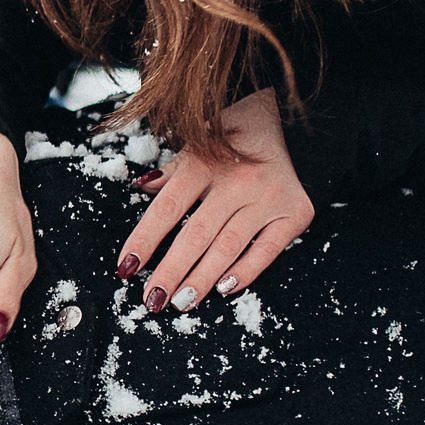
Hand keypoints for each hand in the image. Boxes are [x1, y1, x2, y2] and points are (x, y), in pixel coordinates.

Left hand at [116, 88, 313, 311]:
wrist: (297, 123)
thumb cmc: (238, 135)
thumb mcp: (200, 143)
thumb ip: (172, 172)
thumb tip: (141, 187)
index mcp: (205, 162)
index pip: (167, 208)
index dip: (144, 239)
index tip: (126, 267)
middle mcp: (236, 181)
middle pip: (196, 234)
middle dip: (171, 271)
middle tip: (152, 299)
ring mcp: (267, 197)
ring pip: (228, 247)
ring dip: (201, 278)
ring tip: (181, 302)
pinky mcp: (294, 212)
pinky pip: (267, 249)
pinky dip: (246, 271)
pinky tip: (224, 288)